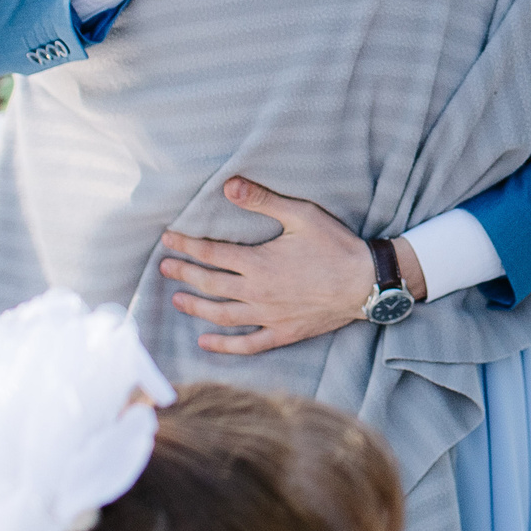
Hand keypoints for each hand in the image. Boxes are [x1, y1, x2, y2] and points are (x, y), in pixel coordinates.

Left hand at [159, 177, 426, 354]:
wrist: (366, 283)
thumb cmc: (336, 245)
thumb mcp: (301, 215)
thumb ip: (263, 200)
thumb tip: (228, 185)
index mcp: (257, 263)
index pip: (210, 254)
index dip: (185, 245)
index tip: (168, 239)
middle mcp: (256, 292)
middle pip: (209, 283)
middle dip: (183, 273)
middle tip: (164, 267)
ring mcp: (267, 316)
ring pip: (220, 314)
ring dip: (195, 306)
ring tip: (177, 299)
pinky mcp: (282, 333)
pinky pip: (246, 344)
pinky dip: (223, 345)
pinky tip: (205, 342)